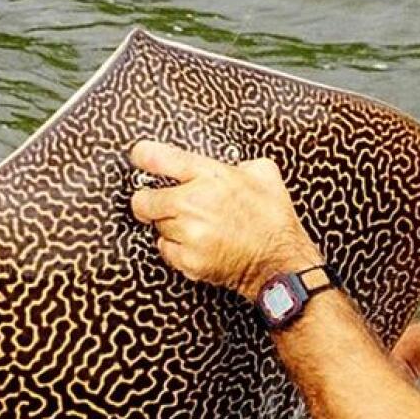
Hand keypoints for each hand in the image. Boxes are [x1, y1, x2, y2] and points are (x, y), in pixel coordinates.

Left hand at [127, 140, 322, 300]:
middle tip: (163, 204)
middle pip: (143, 200)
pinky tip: (197, 245)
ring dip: (169, 226)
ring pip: (156, 227)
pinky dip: (176, 248)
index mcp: (210, 176)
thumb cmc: (274, 220)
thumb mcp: (264, 174)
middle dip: (149, 202)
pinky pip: (165, 249)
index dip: (142, 156)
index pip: (157, 158)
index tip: (139, 157)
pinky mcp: (187, 259)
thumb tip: (229, 162)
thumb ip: (239, 162)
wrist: (279, 262)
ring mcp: (189, 233)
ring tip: (196, 227)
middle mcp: (194, 203)